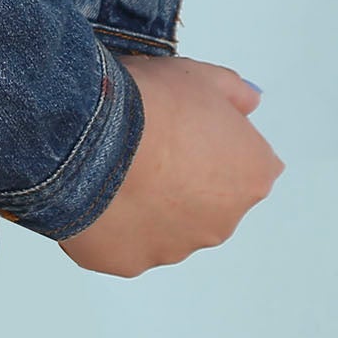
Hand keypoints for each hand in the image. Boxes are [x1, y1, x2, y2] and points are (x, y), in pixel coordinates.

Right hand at [59, 54, 282, 277]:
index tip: (180, 129)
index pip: (242, 164)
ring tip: (111, 170)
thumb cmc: (149, 103)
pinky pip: (121, 243)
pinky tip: (90, 194)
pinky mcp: (128, 262)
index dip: (209, 145)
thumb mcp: (199, 76)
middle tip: (144, 149)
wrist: (88, 134)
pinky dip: (109, 224)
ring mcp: (174, 248)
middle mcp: (222, 223)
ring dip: (146, 205)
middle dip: (180, 181)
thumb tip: (248, 102)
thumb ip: (235, 92)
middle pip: (205, 202)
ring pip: (163, 227)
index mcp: (250, 177)